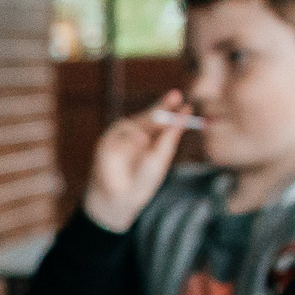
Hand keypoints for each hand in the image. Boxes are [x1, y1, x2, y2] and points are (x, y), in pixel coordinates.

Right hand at [84, 92, 190, 231]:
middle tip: (176, 95)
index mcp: (152, 139)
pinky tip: (142, 140)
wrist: (121, 199)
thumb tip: (182, 117)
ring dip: (150, 120)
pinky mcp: (106, 142)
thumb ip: (169, 138)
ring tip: (163, 122)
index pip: (164, 122)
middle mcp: (136, 135)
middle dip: (162, 105)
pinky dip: (131, 136)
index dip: (174, 112)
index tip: (188, 105)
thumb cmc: (142, 182)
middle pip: (150, 115)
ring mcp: (121, 138)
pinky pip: (119, 132)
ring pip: (135, 122)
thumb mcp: (160, 159)